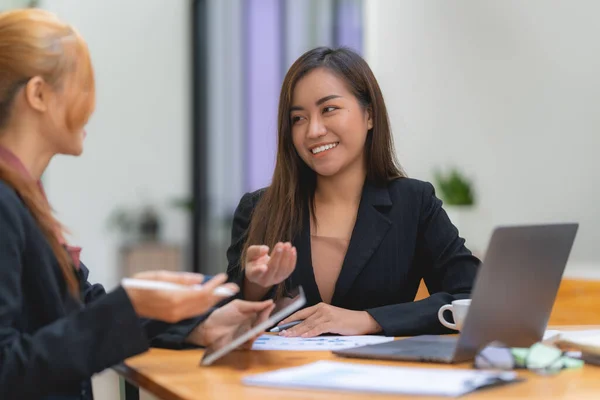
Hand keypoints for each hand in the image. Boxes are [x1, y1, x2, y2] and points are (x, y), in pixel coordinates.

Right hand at [124, 271, 238, 322]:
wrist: (126, 304)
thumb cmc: (140, 286)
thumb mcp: (160, 276)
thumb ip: (182, 279)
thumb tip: (201, 279)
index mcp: (174, 298)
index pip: (202, 292)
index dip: (215, 285)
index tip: (223, 277)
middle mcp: (177, 310)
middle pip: (205, 303)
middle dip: (220, 294)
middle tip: (232, 286)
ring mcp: (176, 316)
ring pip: (201, 309)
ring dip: (214, 301)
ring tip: (224, 292)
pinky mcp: (173, 318)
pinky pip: (194, 312)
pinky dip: (203, 305)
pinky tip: (209, 299)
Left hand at [187, 299, 274, 348]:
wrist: (208, 328)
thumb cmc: (222, 315)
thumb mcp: (238, 306)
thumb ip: (253, 305)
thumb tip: (270, 302)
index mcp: (250, 315)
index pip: (263, 313)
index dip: (268, 311)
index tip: (272, 306)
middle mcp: (250, 325)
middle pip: (263, 325)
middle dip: (264, 322)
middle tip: (264, 320)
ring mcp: (246, 335)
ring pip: (258, 335)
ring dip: (258, 332)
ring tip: (255, 330)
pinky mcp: (241, 344)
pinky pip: (249, 344)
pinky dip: (250, 341)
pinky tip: (248, 337)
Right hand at [244, 242, 295, 287]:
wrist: (261, 269)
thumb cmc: (254, 261)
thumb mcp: (250, 254)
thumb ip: (255, 251)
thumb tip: (265, 249)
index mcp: (253, 274)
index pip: (256, 273)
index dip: (260, 271)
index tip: (264, 267)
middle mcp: (264, 280)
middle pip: (272, 268)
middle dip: (277, 256)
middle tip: (280, 244)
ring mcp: (275, 280)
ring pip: (283, 269)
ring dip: (286, 256)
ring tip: (287, 244)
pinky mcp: (284, 277)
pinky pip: (290, 269)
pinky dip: (292, 259)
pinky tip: (292, 249)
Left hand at [277, 303, 381, 337]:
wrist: (362, 320)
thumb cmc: (345, 322)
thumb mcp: (329, 319)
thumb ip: (317, 323)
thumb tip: (302, 331)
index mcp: (319, 307)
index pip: (301, 313)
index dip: (289, 319)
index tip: (279, 325)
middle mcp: (322, 309)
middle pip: (303, 319)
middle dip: (290, 326)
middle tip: (280, 333)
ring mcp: (328, 315)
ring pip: (309, 324)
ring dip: (297, 330)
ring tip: (288, 336)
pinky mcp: (333, 322)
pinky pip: (319, 328)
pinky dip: (311, 332)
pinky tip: (304, 336)